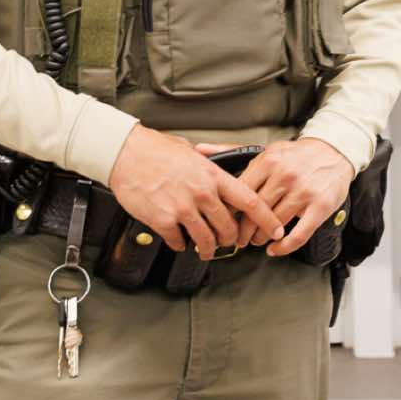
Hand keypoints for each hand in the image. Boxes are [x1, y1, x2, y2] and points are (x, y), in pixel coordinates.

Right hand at [108, 126, 283, 260]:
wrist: (126, 153)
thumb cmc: (156, 150)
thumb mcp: (191, 153)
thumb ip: (208, 168)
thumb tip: (217, 177)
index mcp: (212, 175)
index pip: (248, 200)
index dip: (265, 218)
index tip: (274, 228)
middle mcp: (202, 193)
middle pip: (228, 226)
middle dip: (231, 238)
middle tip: (230, 241)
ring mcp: (183, 209)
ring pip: (206, 240)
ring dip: (208, 248)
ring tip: (206, 249)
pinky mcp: (163, 221)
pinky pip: (179, 242)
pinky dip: (181, 245)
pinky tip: (180, 241)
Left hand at [196, 137, 354, 256]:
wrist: (333, 151)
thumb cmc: (295, 155)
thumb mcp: (265, 149)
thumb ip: (231, 151)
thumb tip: (199, 151)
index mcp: (268, 161)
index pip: (240, 194)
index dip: (230, 213)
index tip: (226, 222)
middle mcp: (285, 176)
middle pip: (254, 213)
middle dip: (243, 231)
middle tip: (239, 239)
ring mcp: (303, 192)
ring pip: (273, 225)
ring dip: (261, 239)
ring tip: (257, 241)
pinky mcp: (320, 207)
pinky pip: (298, 235)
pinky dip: (283, 247)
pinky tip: (275, 248)